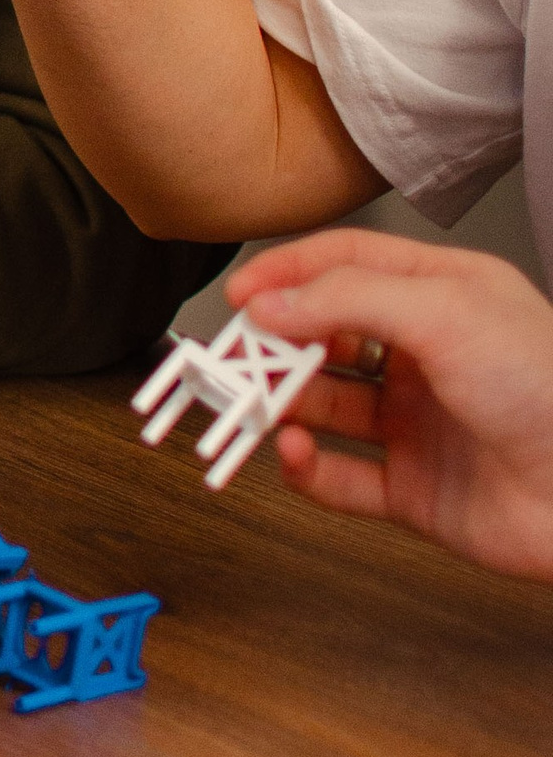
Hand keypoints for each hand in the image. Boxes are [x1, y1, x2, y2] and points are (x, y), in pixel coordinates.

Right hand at [226, 231, 552, 581]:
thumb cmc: (548, 390)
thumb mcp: (443, 311)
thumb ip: (345, 298)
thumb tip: (269, 300)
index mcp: (442, 296)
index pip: (346, 266)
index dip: (288, 275)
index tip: (239, 294)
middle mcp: (428, 356)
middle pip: (326, 338)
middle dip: (275, 345)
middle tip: (234, 356)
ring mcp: (419, 424)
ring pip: (326, 407)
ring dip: (282, 405)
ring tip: (253, 406)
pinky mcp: (415, 490)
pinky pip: (342, 478)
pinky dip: (307, 468)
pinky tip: (293, 452)